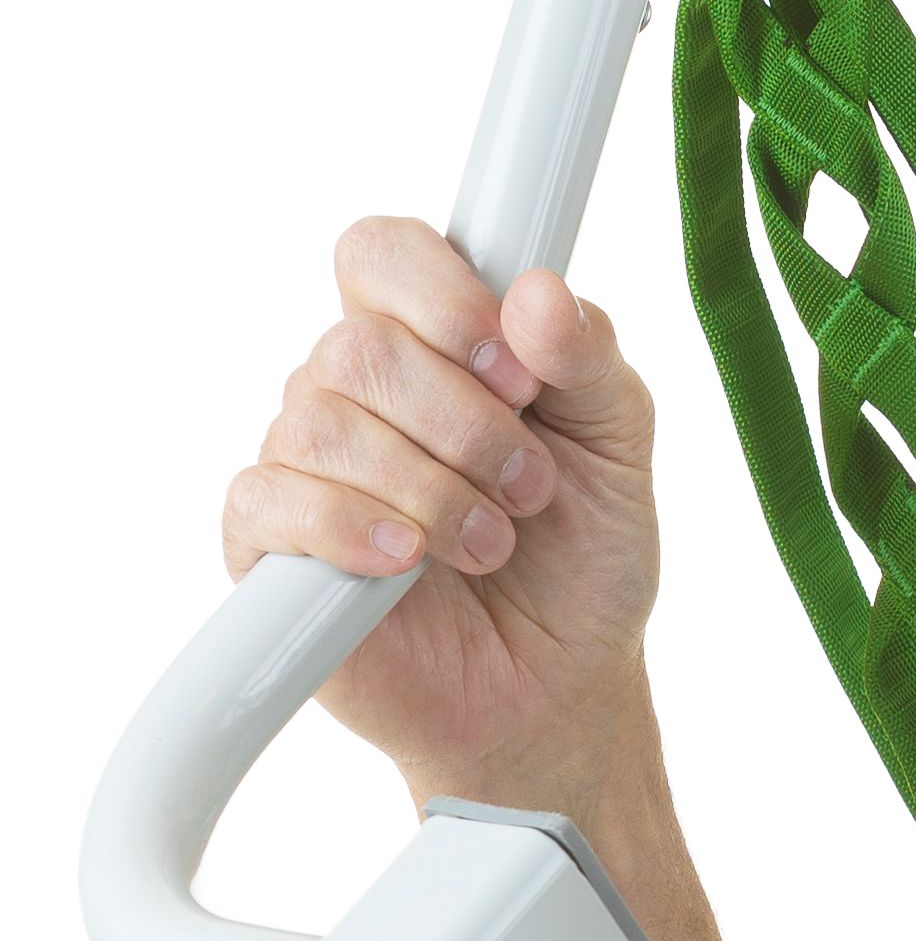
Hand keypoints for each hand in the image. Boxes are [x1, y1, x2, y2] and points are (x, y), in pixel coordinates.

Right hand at [227, 217, 664, 822]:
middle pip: (360, 346)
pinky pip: (269, 500)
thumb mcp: (620, 449)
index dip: (441, 294)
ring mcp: (306, 465)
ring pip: (321, 424)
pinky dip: (349, 527)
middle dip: (467, 424)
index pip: (383, 253)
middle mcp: (355, 392)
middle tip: (531, 488)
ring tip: (493, 545)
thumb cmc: (583, 560)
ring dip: (431, 490)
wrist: (561, 687)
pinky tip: (408, 560)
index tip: (517, 370)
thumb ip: (591, 359)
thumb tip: (538, 291)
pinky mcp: (269, 547)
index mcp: (431, 342)